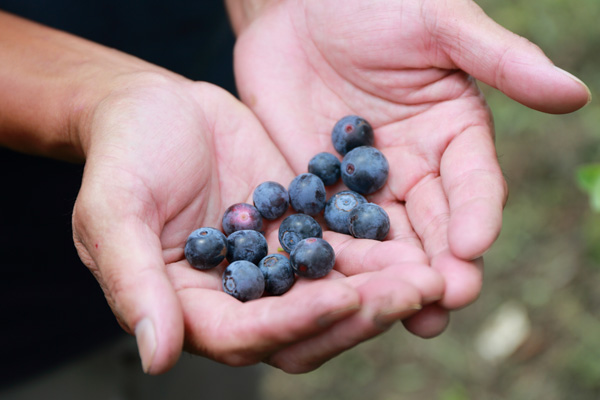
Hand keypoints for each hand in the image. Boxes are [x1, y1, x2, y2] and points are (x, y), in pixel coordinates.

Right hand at [71, 73, 443, 373]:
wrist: (156, 106)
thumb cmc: (124, 155)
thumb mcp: (114, 211)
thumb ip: (134, 281)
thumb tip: (156, 358)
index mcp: (192, 305)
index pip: (247, 335)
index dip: (295, 322)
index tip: (343, 299)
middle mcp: (240, 295)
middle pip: (304, 323)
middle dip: (361, 312)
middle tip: (417, 290)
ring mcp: (274, 262)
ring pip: (334, 288)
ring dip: (383, 285)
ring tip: (433, 270)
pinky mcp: (298, 226)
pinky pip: (342, 244)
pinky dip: (376, 247)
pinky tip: (415, 238)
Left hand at [231, 0, 589, 336]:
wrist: (298, 4)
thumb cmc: (374, 3)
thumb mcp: (440, 22)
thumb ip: (500, 61)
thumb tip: (576, 95)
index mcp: (453, 135)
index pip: (473, 183)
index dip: (476, 213)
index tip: (472, 244)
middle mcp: (413, 169)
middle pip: (432, 225)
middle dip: (439, 263)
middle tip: (445, 300)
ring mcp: (362, 186)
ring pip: (382, 240)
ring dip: (391, 277)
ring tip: (401, 315)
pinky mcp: (315, 190)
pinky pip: (324, 228)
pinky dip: (331, 258)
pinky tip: (333, 288)